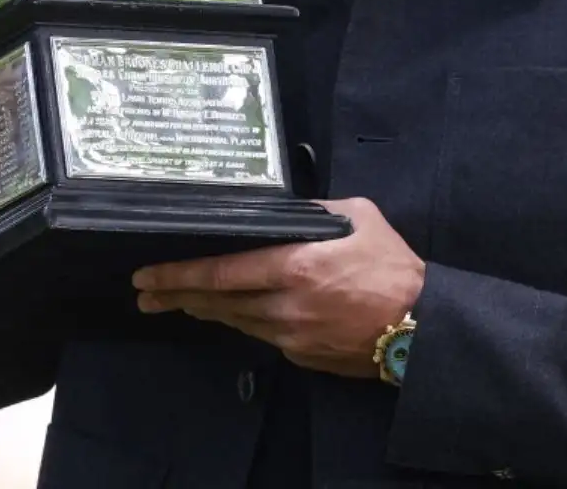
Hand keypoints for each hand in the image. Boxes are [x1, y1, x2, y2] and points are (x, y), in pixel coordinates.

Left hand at [131, 198, 424, 378]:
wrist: (421, 326)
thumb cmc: (392, 266)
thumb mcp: (358, 217)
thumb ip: (317, 211)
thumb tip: (288, 209)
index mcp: (293, 267)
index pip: (221, 272)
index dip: (179, 274)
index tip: (148, 275)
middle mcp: (283, 305)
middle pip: (217, 302)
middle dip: (177, 297)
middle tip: (145, 296)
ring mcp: (291, 336)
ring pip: (235, 321)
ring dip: (205, 310)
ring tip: (179, 302)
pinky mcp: (302, 356)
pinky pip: (262, 336)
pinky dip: (242, 322)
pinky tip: (230, 314)